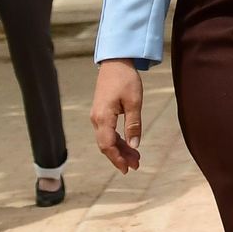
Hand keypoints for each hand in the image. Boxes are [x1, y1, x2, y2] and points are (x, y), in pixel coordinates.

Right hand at [91, 59, 143, 173]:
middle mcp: (96, 119)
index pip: (107, 145)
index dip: (117, 158)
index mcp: (103, 117)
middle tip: (136, 166)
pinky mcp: (102, 113)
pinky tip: (129, 145)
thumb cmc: (126, 80)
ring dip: (120, 150)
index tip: (127, 168)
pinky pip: (108, 132)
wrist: (115, 63)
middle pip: (106, 145)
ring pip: (107, 139)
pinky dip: (118, 140)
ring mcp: (97, 117)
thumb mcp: (134, 102)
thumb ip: (133, 124)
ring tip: (136, 159)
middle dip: (120, 157)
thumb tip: (135, 145)